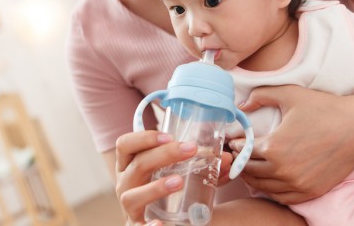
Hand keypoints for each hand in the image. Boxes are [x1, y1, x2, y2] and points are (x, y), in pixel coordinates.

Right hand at [115, 130, 232, 223]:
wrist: (161, 221)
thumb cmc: (165, 190)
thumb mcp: (176, 172)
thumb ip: (201, 166)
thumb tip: (228, 159)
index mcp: (130, 165)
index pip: (125, 144)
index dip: (143, 137)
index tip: (169, 135)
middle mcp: (125, 184)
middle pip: (137, 165)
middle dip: (163, 155)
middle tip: (191, 150)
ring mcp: (129, 207)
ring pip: (132, 196)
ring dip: (155, 187)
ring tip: (179, 182)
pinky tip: (161, 224)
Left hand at [229, 85, 353, 204]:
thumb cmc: (324, 108)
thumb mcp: (289, 93)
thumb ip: (260, 95)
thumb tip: (241, 107)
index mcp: (273, 147)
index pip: (242, 152)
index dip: (236, 146)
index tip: (235, 141)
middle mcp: (282, 170)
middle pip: (249, 171)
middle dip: (241, 162)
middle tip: (239, 155)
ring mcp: (297, 184)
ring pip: (263, 187)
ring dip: (253, 177)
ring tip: (251, 166)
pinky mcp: (311, 192)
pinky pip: (282, 197)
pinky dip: (271, 189)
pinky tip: (270, 179)